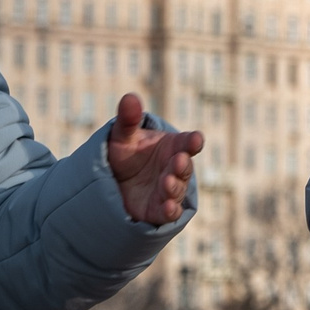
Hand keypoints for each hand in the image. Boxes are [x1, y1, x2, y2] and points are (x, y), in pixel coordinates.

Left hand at [106, 94, 202, 224]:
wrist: (113, 183)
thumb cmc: (126, 154)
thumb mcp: (124, 136)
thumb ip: (128, 119)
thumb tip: (130, 97)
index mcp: (173, 147)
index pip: (188, 142)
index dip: (193, 141)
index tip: (196, 139)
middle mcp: (174, 168)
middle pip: (184, 167)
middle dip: (182, 164)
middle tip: (179, 160)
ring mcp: (168, 190)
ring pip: (177, 189)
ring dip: (175, 186)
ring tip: (167, 182)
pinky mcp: (158, 210)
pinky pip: (170, 212)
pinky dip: (171, 210)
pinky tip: (168, 207)